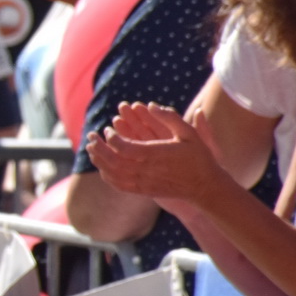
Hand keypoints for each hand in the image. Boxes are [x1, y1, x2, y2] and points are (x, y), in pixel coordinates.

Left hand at [85, 102, 227, 206]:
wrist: (205, 186)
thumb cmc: (198, 157)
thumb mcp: (189, 133)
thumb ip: (170, 117)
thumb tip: (151, 105)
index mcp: (156, 154)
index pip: (124, 147)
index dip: (112, 138)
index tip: (108, 129)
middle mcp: (147, 170)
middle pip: (113, 160)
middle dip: (98, 147)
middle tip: (90, 135)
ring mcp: (144, 182)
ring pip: (113, 173)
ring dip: (99, 161)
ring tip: (90, 149)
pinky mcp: (143, 191)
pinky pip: (119, 185)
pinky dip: (107, 176)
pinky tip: (102, 166)